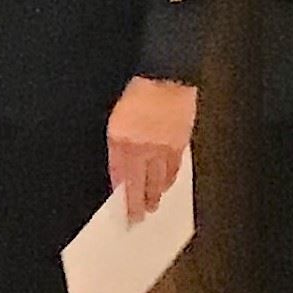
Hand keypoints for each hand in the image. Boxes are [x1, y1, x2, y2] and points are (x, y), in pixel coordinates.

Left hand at [107, 76, 196, 221]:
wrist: (164, 75)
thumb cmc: (135, 90)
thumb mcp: (113, 116)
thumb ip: (115, 143)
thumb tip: (118, 165)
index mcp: (121, 141)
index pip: (121, 178)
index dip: (122, 197)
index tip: (123, 210)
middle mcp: (143, 148)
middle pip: (142, 185)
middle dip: (140, 204)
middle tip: (138, 217)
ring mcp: (163, 147)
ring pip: (160, 179)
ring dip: (156, 194)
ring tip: (153, 205)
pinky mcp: (180, 142)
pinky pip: (174, 167)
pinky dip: (170, 179)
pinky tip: (168, 184)